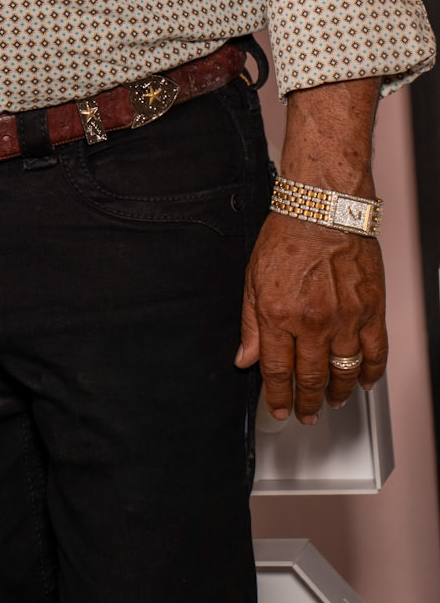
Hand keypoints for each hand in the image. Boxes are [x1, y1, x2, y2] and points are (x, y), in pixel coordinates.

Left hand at [236, 213, 385, 423]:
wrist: (322, 206)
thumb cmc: (287, 234)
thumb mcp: (253, 277)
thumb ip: (250, 323)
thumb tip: (245, 358)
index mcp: (278, 314)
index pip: (277, 371)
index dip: (277, 397)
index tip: (279, 409)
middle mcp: (312, 321)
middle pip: (310, 378)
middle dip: (306, 403)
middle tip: (306, 414)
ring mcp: (345, 319)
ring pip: (343, 372)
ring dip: (337, 393)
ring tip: (332, 402)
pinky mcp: (371, 310)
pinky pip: (375, 354)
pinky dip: (370, 373)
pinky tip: (363, 382)